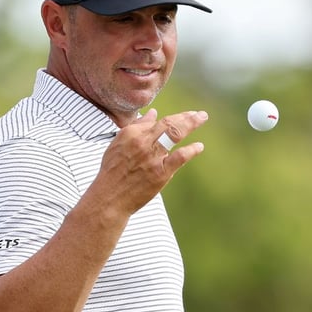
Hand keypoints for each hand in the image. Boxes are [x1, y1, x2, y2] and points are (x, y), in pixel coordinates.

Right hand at [92, 108, 208, 216]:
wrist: (109, 197)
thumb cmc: (113, 172)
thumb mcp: (119, 144)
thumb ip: (136, 127)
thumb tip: (152, 113)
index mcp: (131, 134)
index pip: (157, 121)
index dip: (173, 119)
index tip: (183, 117)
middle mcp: (142, 142)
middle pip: (169, 123)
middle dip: (187, 116)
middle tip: (200, 114)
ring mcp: (152, 157)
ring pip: (175, 134)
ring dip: (191, 124)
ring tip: (202, 118)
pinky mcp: (160, 172)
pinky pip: (179, 157)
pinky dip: (191, 150)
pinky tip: (199, 146)